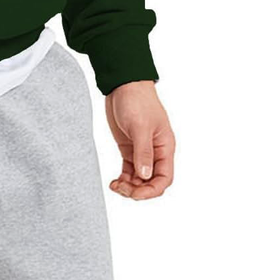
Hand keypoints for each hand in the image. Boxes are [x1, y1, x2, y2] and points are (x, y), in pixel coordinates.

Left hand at [105, 81, 174, 199]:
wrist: (123, 85)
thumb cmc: (137, 101)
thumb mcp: (140, 126)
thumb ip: (143, 152)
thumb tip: (146, 176)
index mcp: (165, 147)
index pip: (164, 177)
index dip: (152, 190)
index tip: (136, 194)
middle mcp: (155, 152)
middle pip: (151, 181)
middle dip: (138, 190)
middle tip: (121, 190)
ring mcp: (141, 150)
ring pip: (139, 178)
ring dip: (129, 186)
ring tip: (115, 186)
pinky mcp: (128, 148)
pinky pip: (129, 170)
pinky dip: (123, 178)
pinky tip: (114, 182)